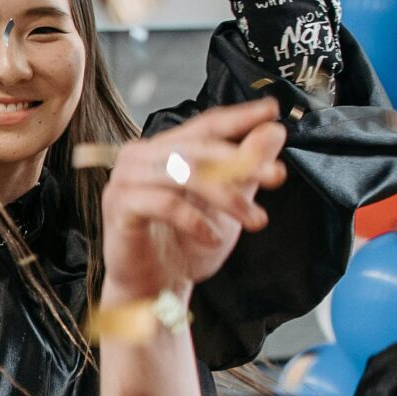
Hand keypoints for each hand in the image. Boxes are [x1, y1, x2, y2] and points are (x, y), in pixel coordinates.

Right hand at [99, 99, 288, 304]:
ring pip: (184, 173)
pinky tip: (212, 238)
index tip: (271, 110)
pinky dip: (195, 220)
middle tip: (276, 177)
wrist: (156, 285)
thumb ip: (248, 168)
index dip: (238, 116)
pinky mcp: (119, 206)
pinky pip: (164, 204)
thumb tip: (273, 131)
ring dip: (227, 196)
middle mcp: (142, 157)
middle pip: (198, 146)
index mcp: (166, 150)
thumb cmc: (186, 244)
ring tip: (254, 219)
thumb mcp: (229, 204)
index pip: (206, 124)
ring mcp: (126, 179)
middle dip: (242, 161)